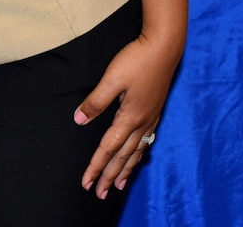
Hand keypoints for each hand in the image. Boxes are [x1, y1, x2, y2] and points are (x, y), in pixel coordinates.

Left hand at [73, 35, 178, 197]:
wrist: (163, 48)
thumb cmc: (136, 60)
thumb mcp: (112, 79)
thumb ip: (96, 101)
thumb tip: (79, 120)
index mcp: (129, 117)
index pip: (108, 148)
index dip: (96, 166)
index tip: (87, 182)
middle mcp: (142, 123)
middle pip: (123, 157)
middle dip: (110, 176)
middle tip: (99, 194)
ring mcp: (150, 118)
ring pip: (136, 152)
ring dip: (125, 170)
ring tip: (118, 186)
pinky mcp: (154, 111)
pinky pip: (145, 142)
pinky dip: (138, 156)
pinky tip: (137, 158)